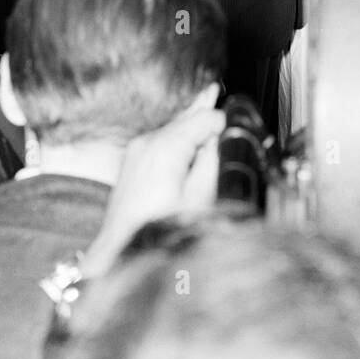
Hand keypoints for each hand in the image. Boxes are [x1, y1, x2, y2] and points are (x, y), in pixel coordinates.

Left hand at [80, 88, 222, 278]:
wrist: (121, 251)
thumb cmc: (159, 232)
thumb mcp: (200, 199)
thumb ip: (214, 162)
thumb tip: (222, 139)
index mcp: (165, 147)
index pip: (206, 117)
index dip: (225, 124)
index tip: (238, 134)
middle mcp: (147, 141)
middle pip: (188, 118)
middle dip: (208, 122)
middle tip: (224, 106)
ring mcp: (136, 150)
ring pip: (174, 129)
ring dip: (193, 131)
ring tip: (209, 116)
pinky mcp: (132, 161)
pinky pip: (161, 141)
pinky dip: (177, 141)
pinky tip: (188, 142)